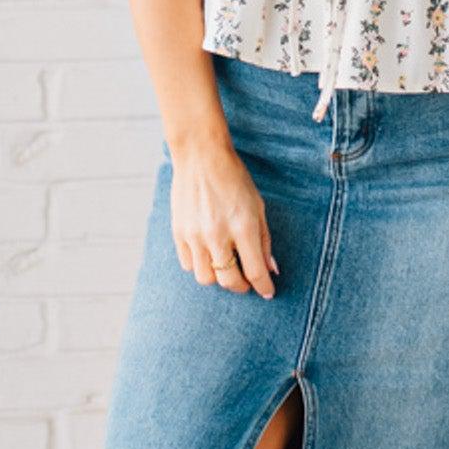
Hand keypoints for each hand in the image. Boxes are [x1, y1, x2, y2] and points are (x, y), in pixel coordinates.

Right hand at [169, 140, 278, 297]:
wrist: (201, 157)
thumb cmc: (234, 179)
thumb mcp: (258, 206)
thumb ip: (264, 240)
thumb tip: (270, 269)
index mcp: (243, 227)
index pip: (255, 272)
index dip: (264, 287)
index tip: (268, 291)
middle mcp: (217, 235)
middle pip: (229, 281)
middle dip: (242, 287)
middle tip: (247, 281)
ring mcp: (195, 235)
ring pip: (206, 278)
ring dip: (219, 278)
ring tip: (226, 267)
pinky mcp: (178, 233)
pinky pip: (189, 264)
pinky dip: (201, 265)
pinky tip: (209, 254)